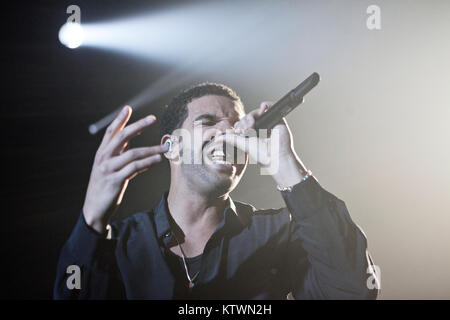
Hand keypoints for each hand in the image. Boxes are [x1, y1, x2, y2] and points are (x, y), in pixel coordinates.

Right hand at [82, 106, 168, 232]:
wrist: (94, 209)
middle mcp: (103, 158)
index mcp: (101, 153)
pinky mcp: (115, 180)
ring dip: (151, 149)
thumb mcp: (108, 167)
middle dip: (139, 126)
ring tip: (165, 147)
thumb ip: (119, 154)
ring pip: (133, 153)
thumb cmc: (104, 186)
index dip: (119, 119)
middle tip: (153, 118)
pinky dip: (147, 163)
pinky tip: (157, 161)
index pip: (110, 132)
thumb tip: (132, 142)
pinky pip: (134, 168)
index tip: (128, 108)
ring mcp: (108, 169)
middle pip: (122, 137)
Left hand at [215, 101, 307, 186]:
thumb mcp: (242, 144)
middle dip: (245, 122)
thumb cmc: (261, 154)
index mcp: (252, 135)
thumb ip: (230, 139)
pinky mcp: (278, 120)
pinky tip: (262, 108)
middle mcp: (261, 129)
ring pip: (257, 112)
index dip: (240, 125)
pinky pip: (271, 107)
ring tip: (252, 126)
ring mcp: (269, 124)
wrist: (275, 156)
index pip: (243, 123)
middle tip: (247, 131)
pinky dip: (266, 105)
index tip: (241, 133)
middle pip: (248, 117)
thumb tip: (217, 139)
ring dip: (252, 116)